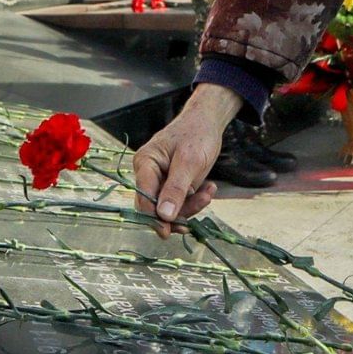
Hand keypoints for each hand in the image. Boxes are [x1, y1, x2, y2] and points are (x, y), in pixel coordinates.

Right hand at [131, 83, 242, 236]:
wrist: (208, 122)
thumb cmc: (196, 134)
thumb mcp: (189, 161)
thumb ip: (175, 188)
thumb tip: (163, 216)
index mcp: (145, 164)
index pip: (143, 196)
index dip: (153, 216)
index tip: (168, 231)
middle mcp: (149, 174)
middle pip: (155, 206)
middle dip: (179, 211)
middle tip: (202, 203)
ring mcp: (161, 181)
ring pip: (170, 208)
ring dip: (192, 205)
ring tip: (209, 192)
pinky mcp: (173, 186)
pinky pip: (180, 203)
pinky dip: (195, 200)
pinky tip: (209, 188)